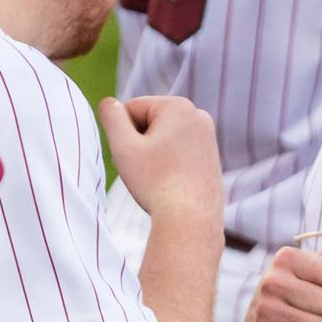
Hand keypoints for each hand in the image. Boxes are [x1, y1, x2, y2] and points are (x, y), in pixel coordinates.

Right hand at [101, 95, 221, 220]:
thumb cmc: (155, 182)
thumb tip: (110, 103)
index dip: (124, 135)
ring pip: (161, 140)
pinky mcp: (211, 156)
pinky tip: (172, 183)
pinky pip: (176, 153)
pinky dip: (168, 165)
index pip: (131, 110)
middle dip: (139, 144)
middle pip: (148, 123)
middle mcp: (198, 115)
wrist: (191, 219)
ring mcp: (208, 136)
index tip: (138, 157)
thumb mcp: (123, 146)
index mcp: (179, 106)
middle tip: (148, 170)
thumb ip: (111, 117)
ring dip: (151, 155)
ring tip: (160, 178)